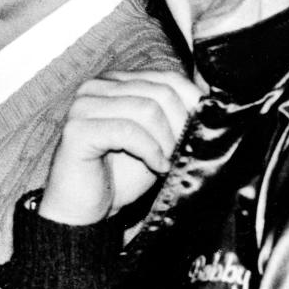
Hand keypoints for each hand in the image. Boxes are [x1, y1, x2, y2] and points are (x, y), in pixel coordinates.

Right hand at [41, 70, 201, 225]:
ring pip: (147, 109)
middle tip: (183, 152)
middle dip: (181, 125)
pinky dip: (150, 150)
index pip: (167, 77)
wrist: (85, 211)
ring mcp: (84, 105)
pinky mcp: (77, 130)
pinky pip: (128, 130)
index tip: (202, 131)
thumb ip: (174, 117)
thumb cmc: (120, 176)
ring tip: (167, 162)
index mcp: (116, 82)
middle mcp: (97, 86)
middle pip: (160, 91)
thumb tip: (210, 102)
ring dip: (166, 141)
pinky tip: (156, 166)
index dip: (192, 104)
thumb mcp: (157, 140)